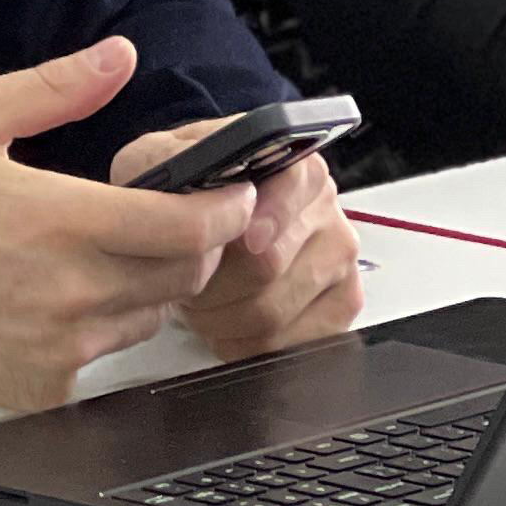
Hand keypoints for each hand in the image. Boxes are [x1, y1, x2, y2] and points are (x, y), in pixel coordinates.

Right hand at [0, 39, 258, 411]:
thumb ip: (53, 87)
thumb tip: (119, 56)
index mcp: (63, 219)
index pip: (187, 224)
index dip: (225, 209)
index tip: (231, 196)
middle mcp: (72, 287)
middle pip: (184, 275)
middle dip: (192, 246)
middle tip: (169, 224)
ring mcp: (60, 344)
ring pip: (150, 318)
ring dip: (147, 289)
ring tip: (105, 261)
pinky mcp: (43, 386)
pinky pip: (104, 358)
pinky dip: (100, 331)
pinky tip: (60, 305)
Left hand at [108, 129, 366, 359]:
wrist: (199, 234)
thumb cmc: (183, 199)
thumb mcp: (163, 162)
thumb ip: (167, 161)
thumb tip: (192, 187)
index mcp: (293, 166)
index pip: (289, 189)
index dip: (256, 220)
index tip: (229, 241)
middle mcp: (326, 209)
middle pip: (268, 264)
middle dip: (211, 283)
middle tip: (185, 283)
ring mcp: (339, 260)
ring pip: (273, 311)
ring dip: (220, 318)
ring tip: (201, 303)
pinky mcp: (341, 306)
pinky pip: (289, 344)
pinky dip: (245, 344)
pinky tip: (228, 326)